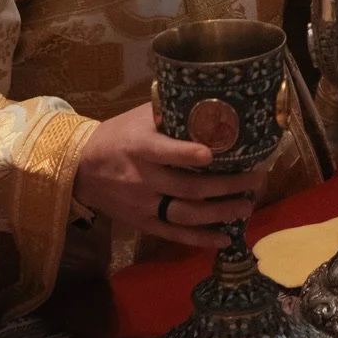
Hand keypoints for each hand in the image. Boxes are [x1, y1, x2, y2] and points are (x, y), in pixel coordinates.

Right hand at [74, 102, 267, 247]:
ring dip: (220, 212)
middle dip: (226, 186)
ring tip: (247, 206)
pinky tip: (225, 237)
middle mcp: (142, 178)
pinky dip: (200, 238)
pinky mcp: (143, 223)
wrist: (82, 168)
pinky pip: (174, 234)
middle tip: (255, 179)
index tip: (212, 154)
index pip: (162, 151)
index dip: (186, 154)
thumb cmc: (118, 135)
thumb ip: (170, 111)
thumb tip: (213, 98)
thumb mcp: (139, 116)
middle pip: (187, 187)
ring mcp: (143, 205)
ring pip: (185, 214)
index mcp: (139, 147)